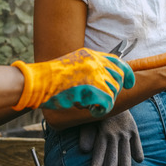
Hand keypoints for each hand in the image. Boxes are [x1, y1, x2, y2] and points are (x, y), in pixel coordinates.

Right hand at [11, 48, 134, 116]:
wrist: (37, 82)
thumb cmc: (50, 79)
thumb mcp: (73, 64)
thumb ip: (90, 69)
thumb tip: (106, 81)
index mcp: (90, 55)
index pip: (117, 61)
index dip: (127, 74)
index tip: (128, 84)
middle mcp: (95, 62)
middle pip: (118, 78)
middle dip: (112, 92)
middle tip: (99, 99)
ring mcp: (95, 74)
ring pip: (113, 92)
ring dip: (104, 101)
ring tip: (88, 103)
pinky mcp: (93, 88)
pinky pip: (107, 102)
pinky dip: (101, 109)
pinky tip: (92, 110)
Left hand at [79, 111, 143, 165]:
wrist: (114, 97)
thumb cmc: (98, 112)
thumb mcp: (89, 121)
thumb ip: (87, 135)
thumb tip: (84, 150)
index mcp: (102, 131)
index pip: (99, 150)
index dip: (97, 162)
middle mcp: (114, 133)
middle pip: (113, 154)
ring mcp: (125, 132)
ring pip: (126, 151)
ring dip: (125, 162)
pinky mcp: (133, 129)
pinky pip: (137, 143)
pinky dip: (138, 152)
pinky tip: (138, 160)